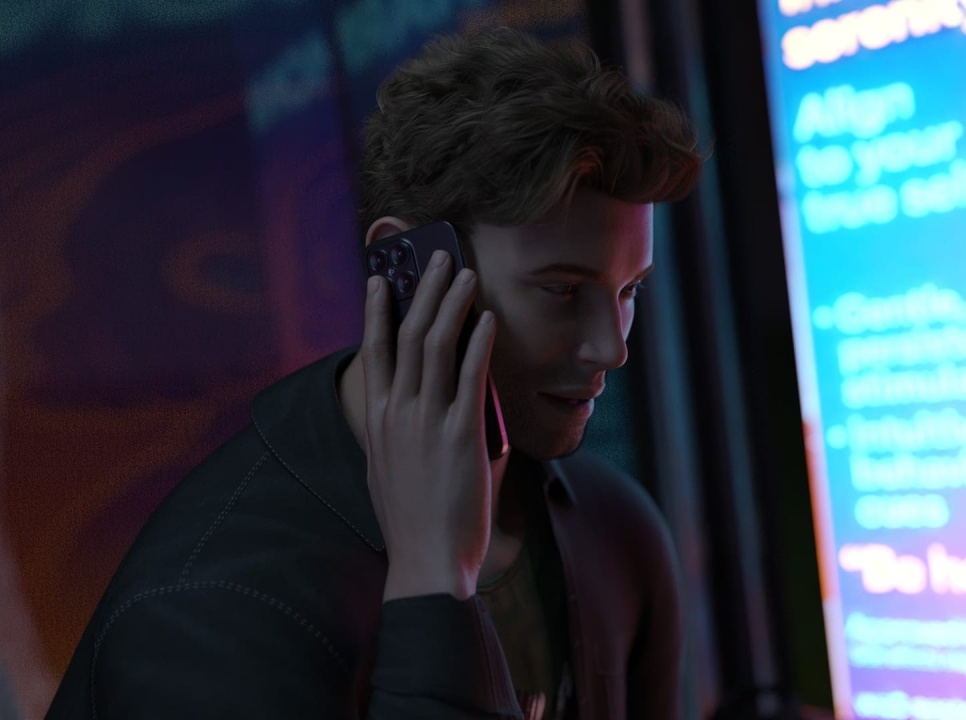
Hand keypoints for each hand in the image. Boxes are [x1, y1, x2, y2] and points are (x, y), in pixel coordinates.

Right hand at [360, 250, 496, 600]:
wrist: (426, 563)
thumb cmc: (413, 522)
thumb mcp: (389, 471)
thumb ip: (398, 435)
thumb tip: (410, 414)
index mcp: (378, 421)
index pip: (373, 351)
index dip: (377, 311)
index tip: (380, 279)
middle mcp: (397, 414)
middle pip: (407, 335)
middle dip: (422, 290)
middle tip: (437, 257)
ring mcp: (426, 422)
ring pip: (436, 346)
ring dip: (452, 304)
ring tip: (466, 274)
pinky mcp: (460, 436)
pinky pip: (470, 377)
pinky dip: (479, 343)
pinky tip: (488, 319)